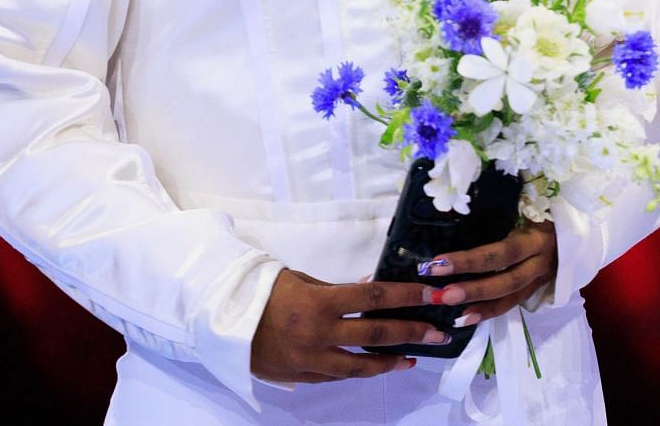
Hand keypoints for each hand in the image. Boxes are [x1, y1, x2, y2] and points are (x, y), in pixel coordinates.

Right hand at [250, 268, 448, 383]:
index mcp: (320, 303)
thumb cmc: (263, 291)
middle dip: (412, 334)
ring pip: (359, 367)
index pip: (374, 299)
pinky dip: (357, 372)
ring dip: (389, 362)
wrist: (221, 321)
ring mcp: (310, 360)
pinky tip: (374, 367)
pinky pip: (336, 377)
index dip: (407, 298)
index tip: (433, 297)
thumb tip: (373, 288)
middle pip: (375, 335)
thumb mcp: (301, 281)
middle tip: (438, 333)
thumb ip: (338, 290)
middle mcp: (319, 334)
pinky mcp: (300, 377)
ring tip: (411, 359)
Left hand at [416, 220, 556, 326]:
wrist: (576, 229)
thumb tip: (458, 214)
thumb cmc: (544, 212)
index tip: (439, 262)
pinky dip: (490, 312)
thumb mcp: (527, 208)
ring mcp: (540, 280)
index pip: (502, 252)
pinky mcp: (536, 289)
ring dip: (480, 306)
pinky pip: (512, 304)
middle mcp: (540, 263)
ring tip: (452, 314)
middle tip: (442, 295)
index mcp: (538, 239)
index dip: (471, 260)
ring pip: (510, 297)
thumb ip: (502, 215)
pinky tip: (466, 318)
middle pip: (506, 281)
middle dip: (473, 290)